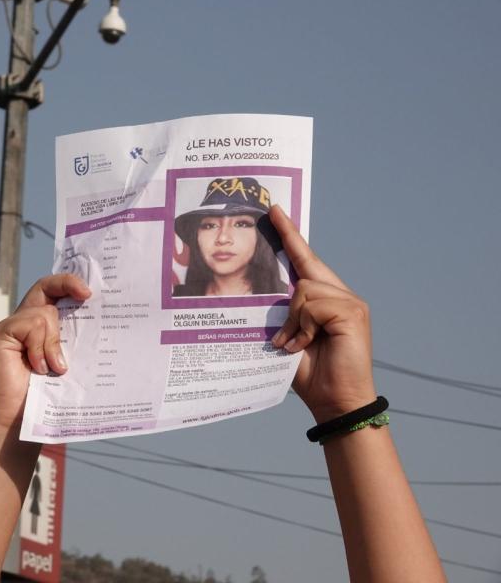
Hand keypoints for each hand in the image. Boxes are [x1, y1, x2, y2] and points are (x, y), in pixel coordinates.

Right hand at [0, 274, 90, 429]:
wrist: (18, 421)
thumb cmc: (44, 397)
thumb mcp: (64, 363)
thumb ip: (71, 342)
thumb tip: (100, 323)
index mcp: (42, 328)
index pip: (54, 294)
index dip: (69, 284)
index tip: (90, 293)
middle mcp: (26, 322)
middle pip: (45, 287)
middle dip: (67, 283)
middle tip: (87, 295)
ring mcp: (11, 327)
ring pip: (44, 313)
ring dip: (53, 342)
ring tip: (54, 368)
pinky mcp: (0, 334)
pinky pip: (29, 325)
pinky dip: (39, 348)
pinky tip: (37, 368)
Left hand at [269, 205, 376, 423]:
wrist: (333, 401)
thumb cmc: (308, 373)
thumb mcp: (287, 336)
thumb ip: (281, 313)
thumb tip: (260, 292)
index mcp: (324, 299)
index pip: (305, 261)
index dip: (291, 237)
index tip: (276, 213)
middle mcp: (341, 294)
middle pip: (306, 266)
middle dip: (288, 242)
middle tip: (271, 216)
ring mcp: (350, 301)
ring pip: (304, 288)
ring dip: (292, 319)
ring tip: (292, 343)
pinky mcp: (353, 311)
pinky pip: (313, 304)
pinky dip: (303, 326)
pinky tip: (303, 345)